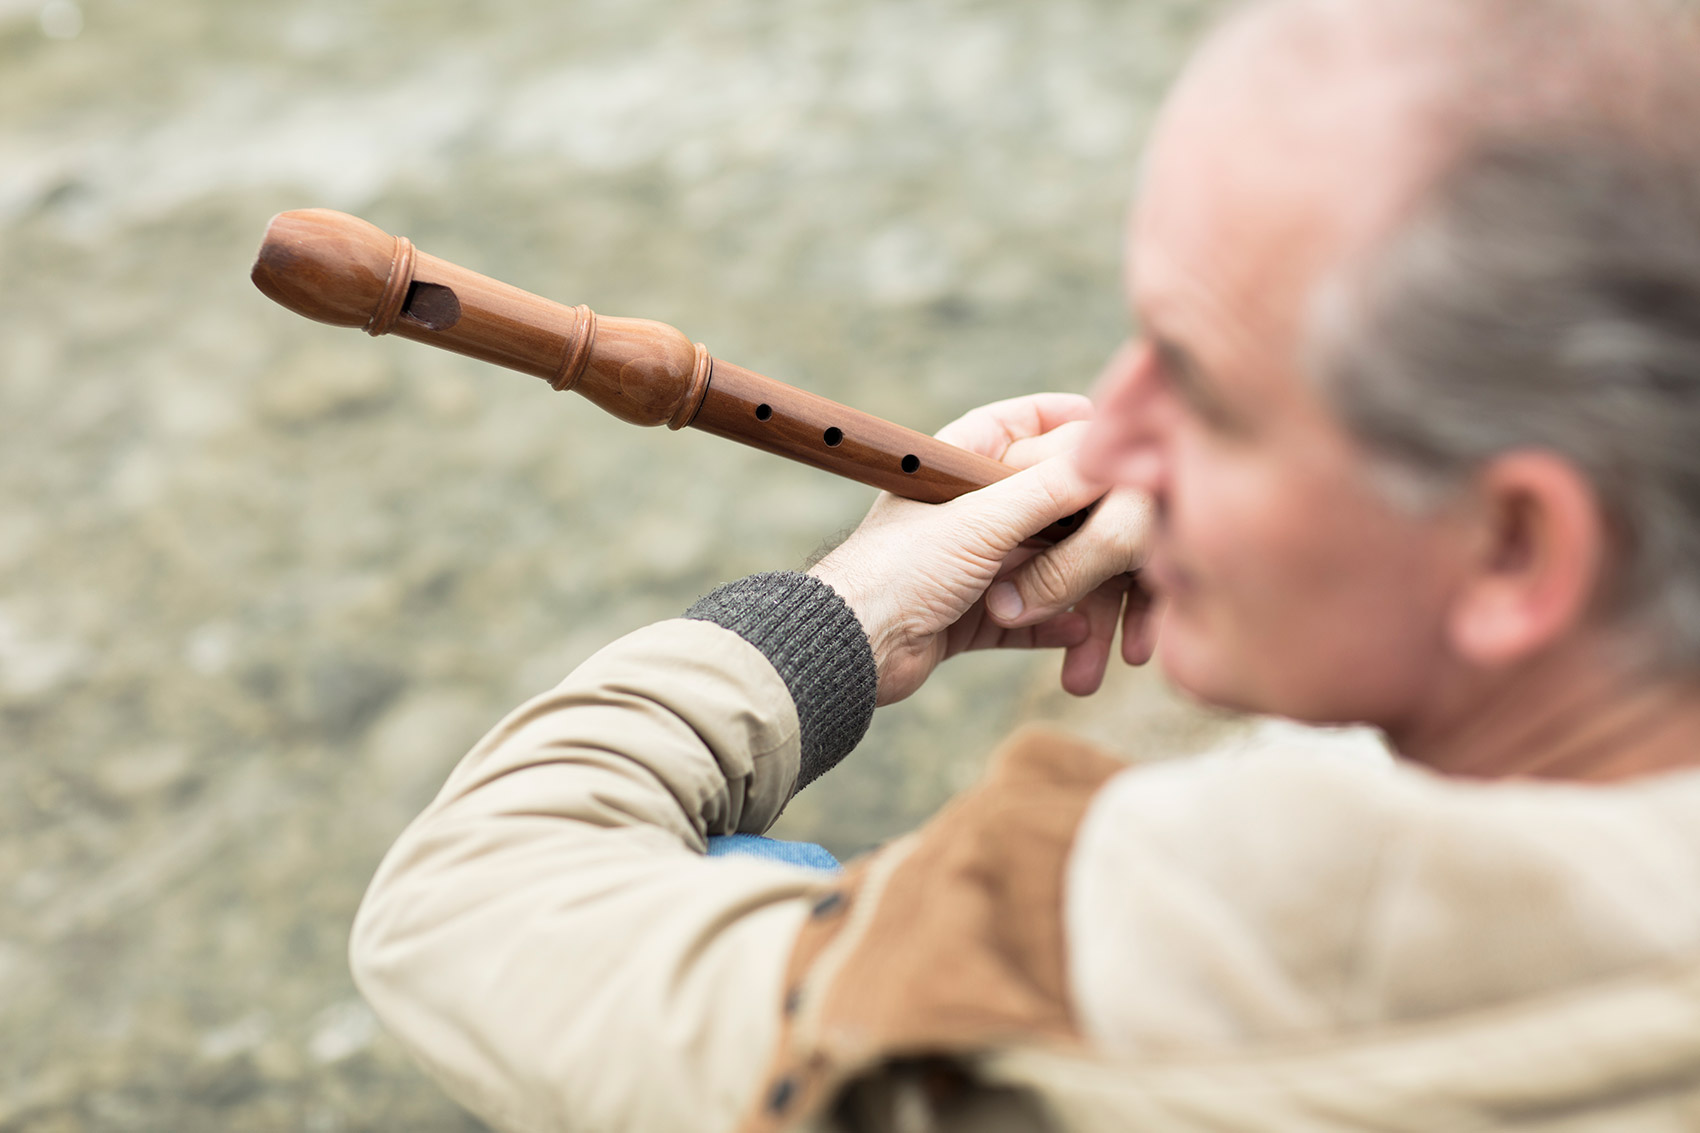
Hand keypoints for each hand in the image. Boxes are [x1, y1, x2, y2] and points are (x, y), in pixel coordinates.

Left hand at [807, 392, 1156, 705]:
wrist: (847, 651)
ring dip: (1084, 601)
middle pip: (1061, 504)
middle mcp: (974, 505)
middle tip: (1140, 565)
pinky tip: (1077, 646)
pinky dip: (1060, 629)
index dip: (1078, 425)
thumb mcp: (982, 522)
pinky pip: (1038, 615)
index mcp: (962, 462)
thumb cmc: (898, 571)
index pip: (1028, 422)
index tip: (1124, 438)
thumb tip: (1116, 457)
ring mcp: (977, 560)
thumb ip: (1051, 487)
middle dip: (1099, 543)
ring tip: (1101, 643)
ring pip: (1055, 566)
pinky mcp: (977, 611)